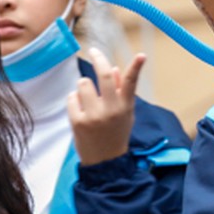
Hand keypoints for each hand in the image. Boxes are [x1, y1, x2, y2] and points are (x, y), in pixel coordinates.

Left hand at [67, 48, 143, 165]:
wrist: (105, 161)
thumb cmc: (115, 134)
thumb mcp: (124, 114)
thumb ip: (120, 92)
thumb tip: (113, 69)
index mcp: (125, 107)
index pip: (132, 83)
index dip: (137, 67)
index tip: (142, 55)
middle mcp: (111, 109)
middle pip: (103, 75)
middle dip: (98, 58)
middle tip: (94, 51)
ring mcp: (94, 115)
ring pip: (83, 83)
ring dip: (84, 87)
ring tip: (88, 101)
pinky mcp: (78, 121)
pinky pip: (72, 97)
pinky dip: (74, 101)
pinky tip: (80, 112)